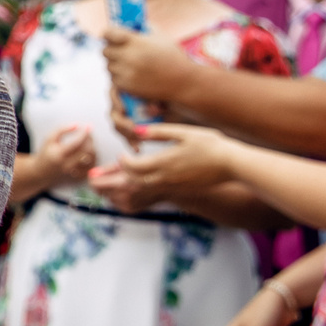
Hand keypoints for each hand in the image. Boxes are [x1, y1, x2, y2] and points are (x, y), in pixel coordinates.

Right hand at [34, 124, 95, 191]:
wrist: (42, 171)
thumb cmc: (46, 152)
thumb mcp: (49, 138)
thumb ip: (61, 129)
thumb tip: (77, 125)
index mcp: (58, 154)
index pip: (77, 142)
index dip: (84, 133)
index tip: (88, 126)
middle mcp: (67, 164)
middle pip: (86, 150)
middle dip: (90, 139)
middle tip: (89, 132)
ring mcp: (74, 171)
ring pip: (91, 157)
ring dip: (92, 146)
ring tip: (88, 140)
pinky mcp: (79, 175)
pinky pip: (92, 164)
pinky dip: (92, 156)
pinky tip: (88, 150)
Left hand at [91, 123, 237, 209]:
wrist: (233, 165)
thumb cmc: (211, 145)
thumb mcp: (184, 132)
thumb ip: (159, 132)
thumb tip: (137, 130)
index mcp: (164, 162)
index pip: (133, 167)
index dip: (122, 162)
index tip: (121, 156)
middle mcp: (165, 177)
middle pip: (130, 183)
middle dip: (109, 182)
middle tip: (92, 181)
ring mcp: (172, 186)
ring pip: (140, 191)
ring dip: (121, 189)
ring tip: (105, 188)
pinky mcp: (179, 190)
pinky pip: (153, 195)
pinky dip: (138, 194)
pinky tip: (133, 190)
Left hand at [102, 26, 196, 104]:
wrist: (183, 81)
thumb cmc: (173, 57)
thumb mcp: (161, 36)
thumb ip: (144, 27)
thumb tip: (131, 23)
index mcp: (135, 41)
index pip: (108, 33)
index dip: (108, 33)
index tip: (108, 35)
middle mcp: (128, 56)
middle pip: (105, 51)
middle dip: (112, 50)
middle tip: (121, 51)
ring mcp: (126, 72)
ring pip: (109, 66)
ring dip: (116, 64)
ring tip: (129, 64)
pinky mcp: (127, 85)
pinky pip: (114, 79)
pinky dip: (120, 77)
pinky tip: (131, 74)